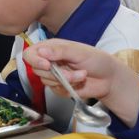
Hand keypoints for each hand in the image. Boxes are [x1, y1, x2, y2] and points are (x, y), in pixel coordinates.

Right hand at [23, 39, 138, 124]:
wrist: (109, 78)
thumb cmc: (97, 60)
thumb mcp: (79, 52)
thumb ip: (59, 51)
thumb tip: (42, 52)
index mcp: (51, 48)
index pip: (30, 53)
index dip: (34, 60)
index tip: (46, 65)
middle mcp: (50, 61)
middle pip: (36, 70)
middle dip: (56, 73)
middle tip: (71, 70)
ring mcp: (54, 75)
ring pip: (47, 82)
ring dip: (66, 80)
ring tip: (81, 75)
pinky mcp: (59, 88)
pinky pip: (55, 91)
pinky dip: (69, 88)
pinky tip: (79, 83)